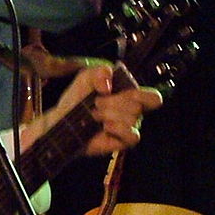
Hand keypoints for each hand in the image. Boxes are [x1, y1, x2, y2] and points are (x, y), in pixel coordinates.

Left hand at [45, 66, 162, 156]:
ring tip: (94, 115)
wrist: (62, 118)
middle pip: (138, 105)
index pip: (153, 98)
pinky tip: (104, 126)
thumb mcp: (86, 77)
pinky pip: (133, 136)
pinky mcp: (122, 142)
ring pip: (132, 119)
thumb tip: (108, 86)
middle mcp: (133, 113)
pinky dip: (118, 129)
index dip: (142, 94)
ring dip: (108, 114)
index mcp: (130, 96)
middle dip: (113, 102)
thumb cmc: (77, 98)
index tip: (119, 91)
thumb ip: (100, 72)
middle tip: (96, 103)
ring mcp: (128, 128)